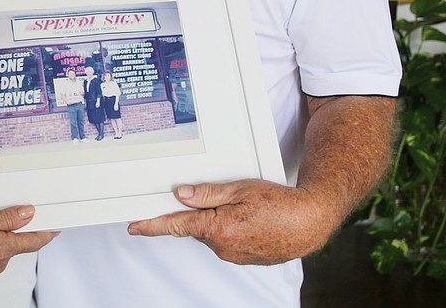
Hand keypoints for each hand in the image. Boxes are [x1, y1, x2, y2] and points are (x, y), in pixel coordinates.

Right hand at [0, 205, 56, 293]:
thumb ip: (7, 218)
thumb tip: (28, 213)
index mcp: (5, 248)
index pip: (36, 240)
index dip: (49, 231)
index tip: (58, 225)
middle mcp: (1, 260)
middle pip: (20, 242)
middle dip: (21, 228)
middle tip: (20, 211)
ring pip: (4, 246)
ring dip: (2, 234)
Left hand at [126, 179, 338, 265]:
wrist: (310, 222)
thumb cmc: (280, 204)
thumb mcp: (239, 189)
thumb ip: (207, 194)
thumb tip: (182, 195)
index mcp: (217, 228)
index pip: (176, 226)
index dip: (152, 226)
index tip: (135, 226)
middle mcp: (222, 246)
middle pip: (196, 227)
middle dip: (201, 212)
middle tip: (224, 197)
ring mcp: (234, 255)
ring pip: (213, 233)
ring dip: (220, 220)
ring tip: (245, 206)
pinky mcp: (245, 258)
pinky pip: (228, 241)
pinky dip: (232, 228)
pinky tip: (249, 218)